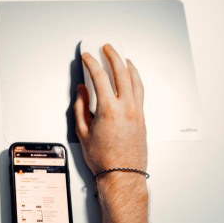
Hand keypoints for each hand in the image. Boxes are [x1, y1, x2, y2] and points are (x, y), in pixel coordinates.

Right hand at [74, 44, 146, 175]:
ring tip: (123, 58)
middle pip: (121, 73)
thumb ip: (81, 107)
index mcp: (109, 109)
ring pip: (135, 80)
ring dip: (128, 65)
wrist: (122, 174)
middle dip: (113, 57)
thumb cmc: (104, 159)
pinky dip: (136, 79)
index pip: (100, 77)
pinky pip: (140, 91)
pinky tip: (132, 77)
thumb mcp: (82, 132)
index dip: (92, 63)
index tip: (87, 57)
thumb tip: (82, 92)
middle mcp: (126, 107)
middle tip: (107, 48)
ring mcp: (137, 111)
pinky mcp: (142, 117)